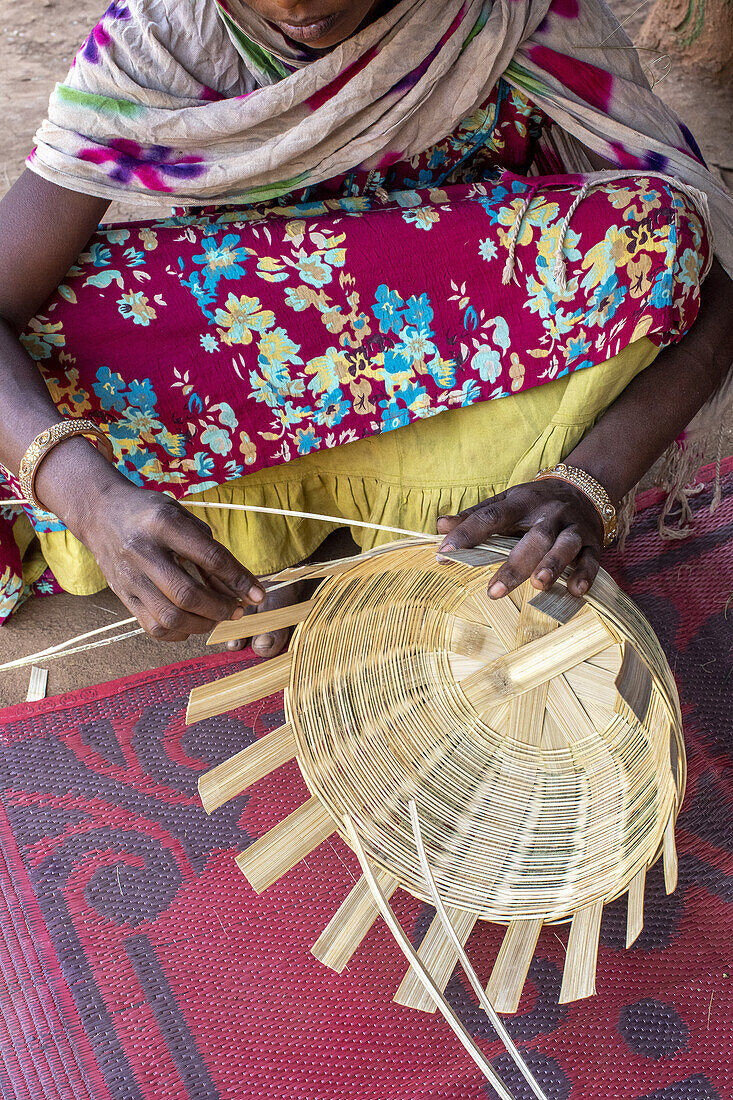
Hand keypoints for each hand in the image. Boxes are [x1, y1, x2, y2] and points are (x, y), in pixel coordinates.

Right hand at [75, 481, 264, 640]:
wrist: (100, 512)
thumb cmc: (151, 513)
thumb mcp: (183, 518)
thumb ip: (211, 550)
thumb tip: (239, 588)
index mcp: (164, 524)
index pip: (210, 558)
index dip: (239, 579)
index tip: (258, 594)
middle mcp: (143, 551)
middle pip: (188, 594)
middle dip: (220, 608)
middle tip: (237, 610)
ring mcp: (129, 577)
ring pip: (170, 617)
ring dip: (201, 624)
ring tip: (215, 617)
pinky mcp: (122, 595)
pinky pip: (153, 627)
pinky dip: (179, 632)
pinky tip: (191, 623)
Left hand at [437, 478, 604, 598]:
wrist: (583, 489)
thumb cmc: (533, 503)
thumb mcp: (504, 503)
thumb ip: (474, 516)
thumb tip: (440, 526)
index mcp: (521, 502)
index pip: (491, 516)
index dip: (467, 534)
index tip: (444, 555)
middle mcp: (549, 513)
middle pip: (533, 537)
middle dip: (514, 565)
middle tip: (493, 591)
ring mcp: (573, 527)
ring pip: (565, 545)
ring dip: (553, 564)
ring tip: (539, 584)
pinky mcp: (593, 543)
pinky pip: (592, 559)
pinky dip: (586, 575)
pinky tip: (575, 591)